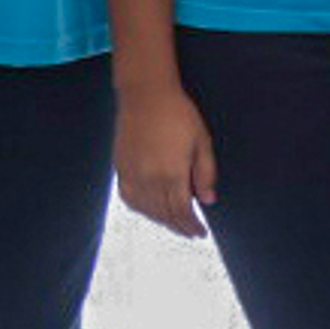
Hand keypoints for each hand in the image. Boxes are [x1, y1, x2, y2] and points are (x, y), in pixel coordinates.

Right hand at [114, 84, 218, 238]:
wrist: (145, 95)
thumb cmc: (178, 115)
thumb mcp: (201, 141)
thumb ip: (205, 173)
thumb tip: (208, 201)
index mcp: (172, 173)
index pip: (182, 211)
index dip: (192, 225)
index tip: (200, 233)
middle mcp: (149, 179)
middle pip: (164, 214)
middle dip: (179, 226)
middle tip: (191, 233)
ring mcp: (132, 174)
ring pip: (147, 209)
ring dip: (162, 220)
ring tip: (175, 224)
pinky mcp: (120, 168)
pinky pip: (130, 198)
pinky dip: (142, 209)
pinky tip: (151, 210)